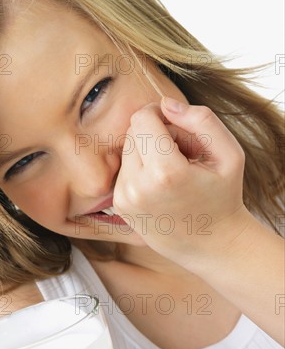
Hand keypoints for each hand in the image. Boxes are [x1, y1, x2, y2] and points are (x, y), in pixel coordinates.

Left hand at [113, 97, 253, 268]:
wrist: (210, 244)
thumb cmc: (222, 196)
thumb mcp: (229, 154)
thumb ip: (201, 120)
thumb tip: (165, 104)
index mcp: (165, 172)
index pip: (142, 118)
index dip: (161, 115)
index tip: (179, 130)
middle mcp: (137, 187)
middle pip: (132, 132)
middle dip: (156, 135)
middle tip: (181, 155)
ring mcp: (125, 199)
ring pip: (126, 150)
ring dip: (147, 152)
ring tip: (172, 172)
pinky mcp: (119, 206)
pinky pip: (124, 169)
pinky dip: (141, 169)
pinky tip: (161, 185)